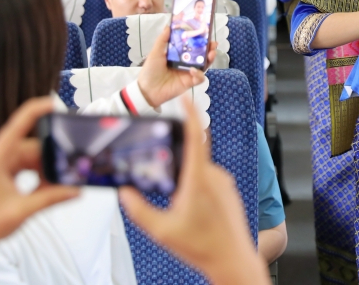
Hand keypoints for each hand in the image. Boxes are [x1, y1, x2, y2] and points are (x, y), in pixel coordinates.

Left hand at [0, 98, 79, 284]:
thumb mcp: (23, 210)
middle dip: (51, 158)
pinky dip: (41, 172)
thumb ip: (51, 198)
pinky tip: (45, 187)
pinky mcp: (6, 166)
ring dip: (46, 168)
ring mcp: (2, 159)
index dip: (37, 110)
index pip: (18, 124)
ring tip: (52, 187)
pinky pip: (30, 161)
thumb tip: (77, 190)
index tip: (57, 103)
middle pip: (34, 144)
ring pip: (34, 153)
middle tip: (66, 175)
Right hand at [120, 97, 268, 284]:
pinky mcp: (229, 190)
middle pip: (190, 159)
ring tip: (186, 215)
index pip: (194, 136)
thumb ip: (138, 210)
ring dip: (187, 186)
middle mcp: (215, 175)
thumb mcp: (161, 231)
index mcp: (199, 178)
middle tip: (171, 199)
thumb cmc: (201, 246)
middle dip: (176, 173)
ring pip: (198, 173)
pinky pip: (209, 182)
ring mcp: (225, 182)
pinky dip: (197, 193)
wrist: (233, 260)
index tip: (184, 99)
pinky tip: (196, 216)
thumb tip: (124, 193)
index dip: (189, 114)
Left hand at [138, 26, 216, 108]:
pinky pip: (199, 78)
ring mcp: (188, 73)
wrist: (147, 89)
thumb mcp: (155, 53)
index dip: (199, 40)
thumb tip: (169, 26)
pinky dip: (199, 74)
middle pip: (201, 55)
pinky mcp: (189, 83)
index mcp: (178, 54)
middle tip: (213, 44)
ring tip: (211, 54)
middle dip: (209, 49)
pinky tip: (194, 71)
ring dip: (209, 60)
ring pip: (204, 66)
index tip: (205, 33)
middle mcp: (185, 62)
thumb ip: (163, 40)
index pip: (192, 45)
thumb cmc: (150, 70)